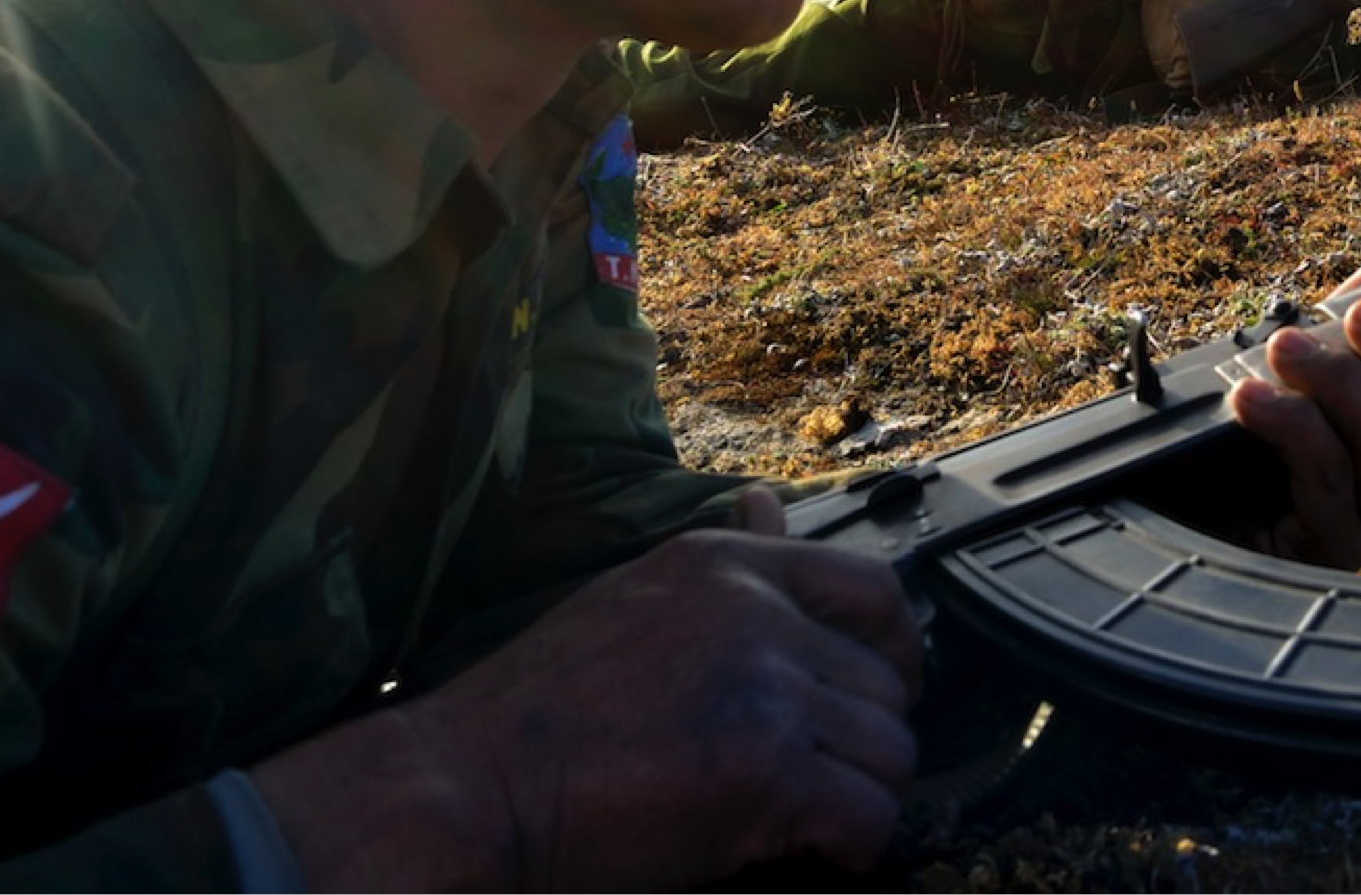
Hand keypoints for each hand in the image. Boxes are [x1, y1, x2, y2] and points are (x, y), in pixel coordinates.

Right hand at [256, 500, 922, 893]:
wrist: (463, 791)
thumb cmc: (536, 716)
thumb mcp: (635, 599)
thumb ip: (722, 563)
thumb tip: (768, 502)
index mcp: (723, 566)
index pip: (871, 587)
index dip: (897, 651)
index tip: (883, 693)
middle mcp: (754, 613)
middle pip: (885, 685)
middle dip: (865, 745)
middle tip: (821, 783)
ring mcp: (765, 689)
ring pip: (887, 755)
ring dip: (858, 801)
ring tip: (804, 826)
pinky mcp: (766, 772)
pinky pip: (866, 819)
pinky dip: (849, 852)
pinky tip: (805, 858)